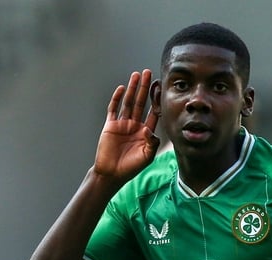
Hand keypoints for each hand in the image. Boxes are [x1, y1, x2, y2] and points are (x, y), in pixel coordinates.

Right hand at [94, 69, 159, 183]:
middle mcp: (135, 125)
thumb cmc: (130, 167)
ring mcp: (122, 124)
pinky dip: (117, 98)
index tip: (160, 87)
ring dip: (132, 89)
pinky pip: (114, 109)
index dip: (156, 100)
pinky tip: (122, 89)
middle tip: (149, 73)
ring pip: (129, 102)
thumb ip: (152, 143)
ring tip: (136, 75)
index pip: (153, 112)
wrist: (111, 174)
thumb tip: (149, 129)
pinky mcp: (110, 126)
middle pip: (141, 102)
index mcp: (145, 132)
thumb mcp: (147, 156)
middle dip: (145, 88)